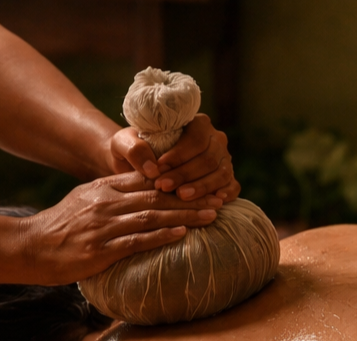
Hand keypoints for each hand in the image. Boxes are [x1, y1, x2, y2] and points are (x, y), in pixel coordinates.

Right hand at [18, 171, 221, 284]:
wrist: (28, 247)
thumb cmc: (59, 229)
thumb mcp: (85, 202)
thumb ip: (113, 196)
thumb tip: (144, 196)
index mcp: (104, 188)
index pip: (150, 179)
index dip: (181, 180)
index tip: (207, 183)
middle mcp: (107, 202)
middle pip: (159, 195)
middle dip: (193, 196)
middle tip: (221, 198)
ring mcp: (104, 224)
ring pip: (153, 215)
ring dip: (186, 214)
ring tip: (212, 215)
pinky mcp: (101, 248)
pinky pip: (138, 239)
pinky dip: (162, 235)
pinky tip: (182, 233)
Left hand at [109, 114, 239, 202]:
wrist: (140, 167)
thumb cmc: (133, 151)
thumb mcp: (123, 144)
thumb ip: (133, 148)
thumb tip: (152, 167)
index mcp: (195, 123)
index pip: (195, 138)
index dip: (179, 155)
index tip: (158, 168)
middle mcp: (214, 139)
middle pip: (209, 157)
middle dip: (186, 174)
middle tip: (164, 187)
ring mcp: (223, 159)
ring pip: (222, 173)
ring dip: (202, 187)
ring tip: (181, 197)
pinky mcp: (226, 179)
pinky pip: (233, 186)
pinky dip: (227, 194)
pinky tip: (214, 201)